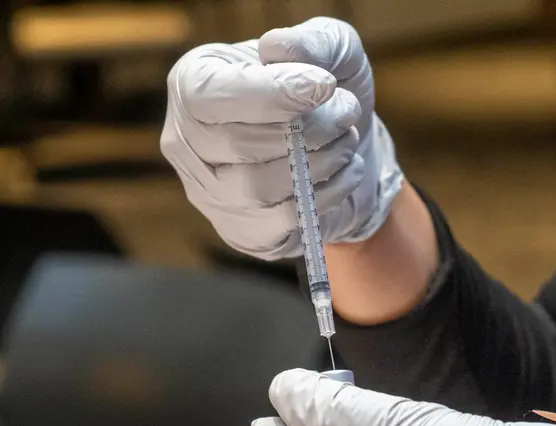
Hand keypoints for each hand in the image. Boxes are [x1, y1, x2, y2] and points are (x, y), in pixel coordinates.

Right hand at [160, 17, 402, 259]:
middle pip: (240, 146)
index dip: (272, 94)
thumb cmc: (326, 90)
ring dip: (320, 162)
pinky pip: (281, 222)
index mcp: (192, 84)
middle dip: (308, 129)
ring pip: (259, 188)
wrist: (344, 144)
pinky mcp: (243, 232)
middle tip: (347, 111)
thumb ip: (310, 42)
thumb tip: (278, 50)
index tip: (325, 85)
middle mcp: (187, 143)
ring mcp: (210, 194)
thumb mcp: (329, 49)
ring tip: (346, 140)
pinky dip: (325, 195)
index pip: (211, 97)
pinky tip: (345, 171)